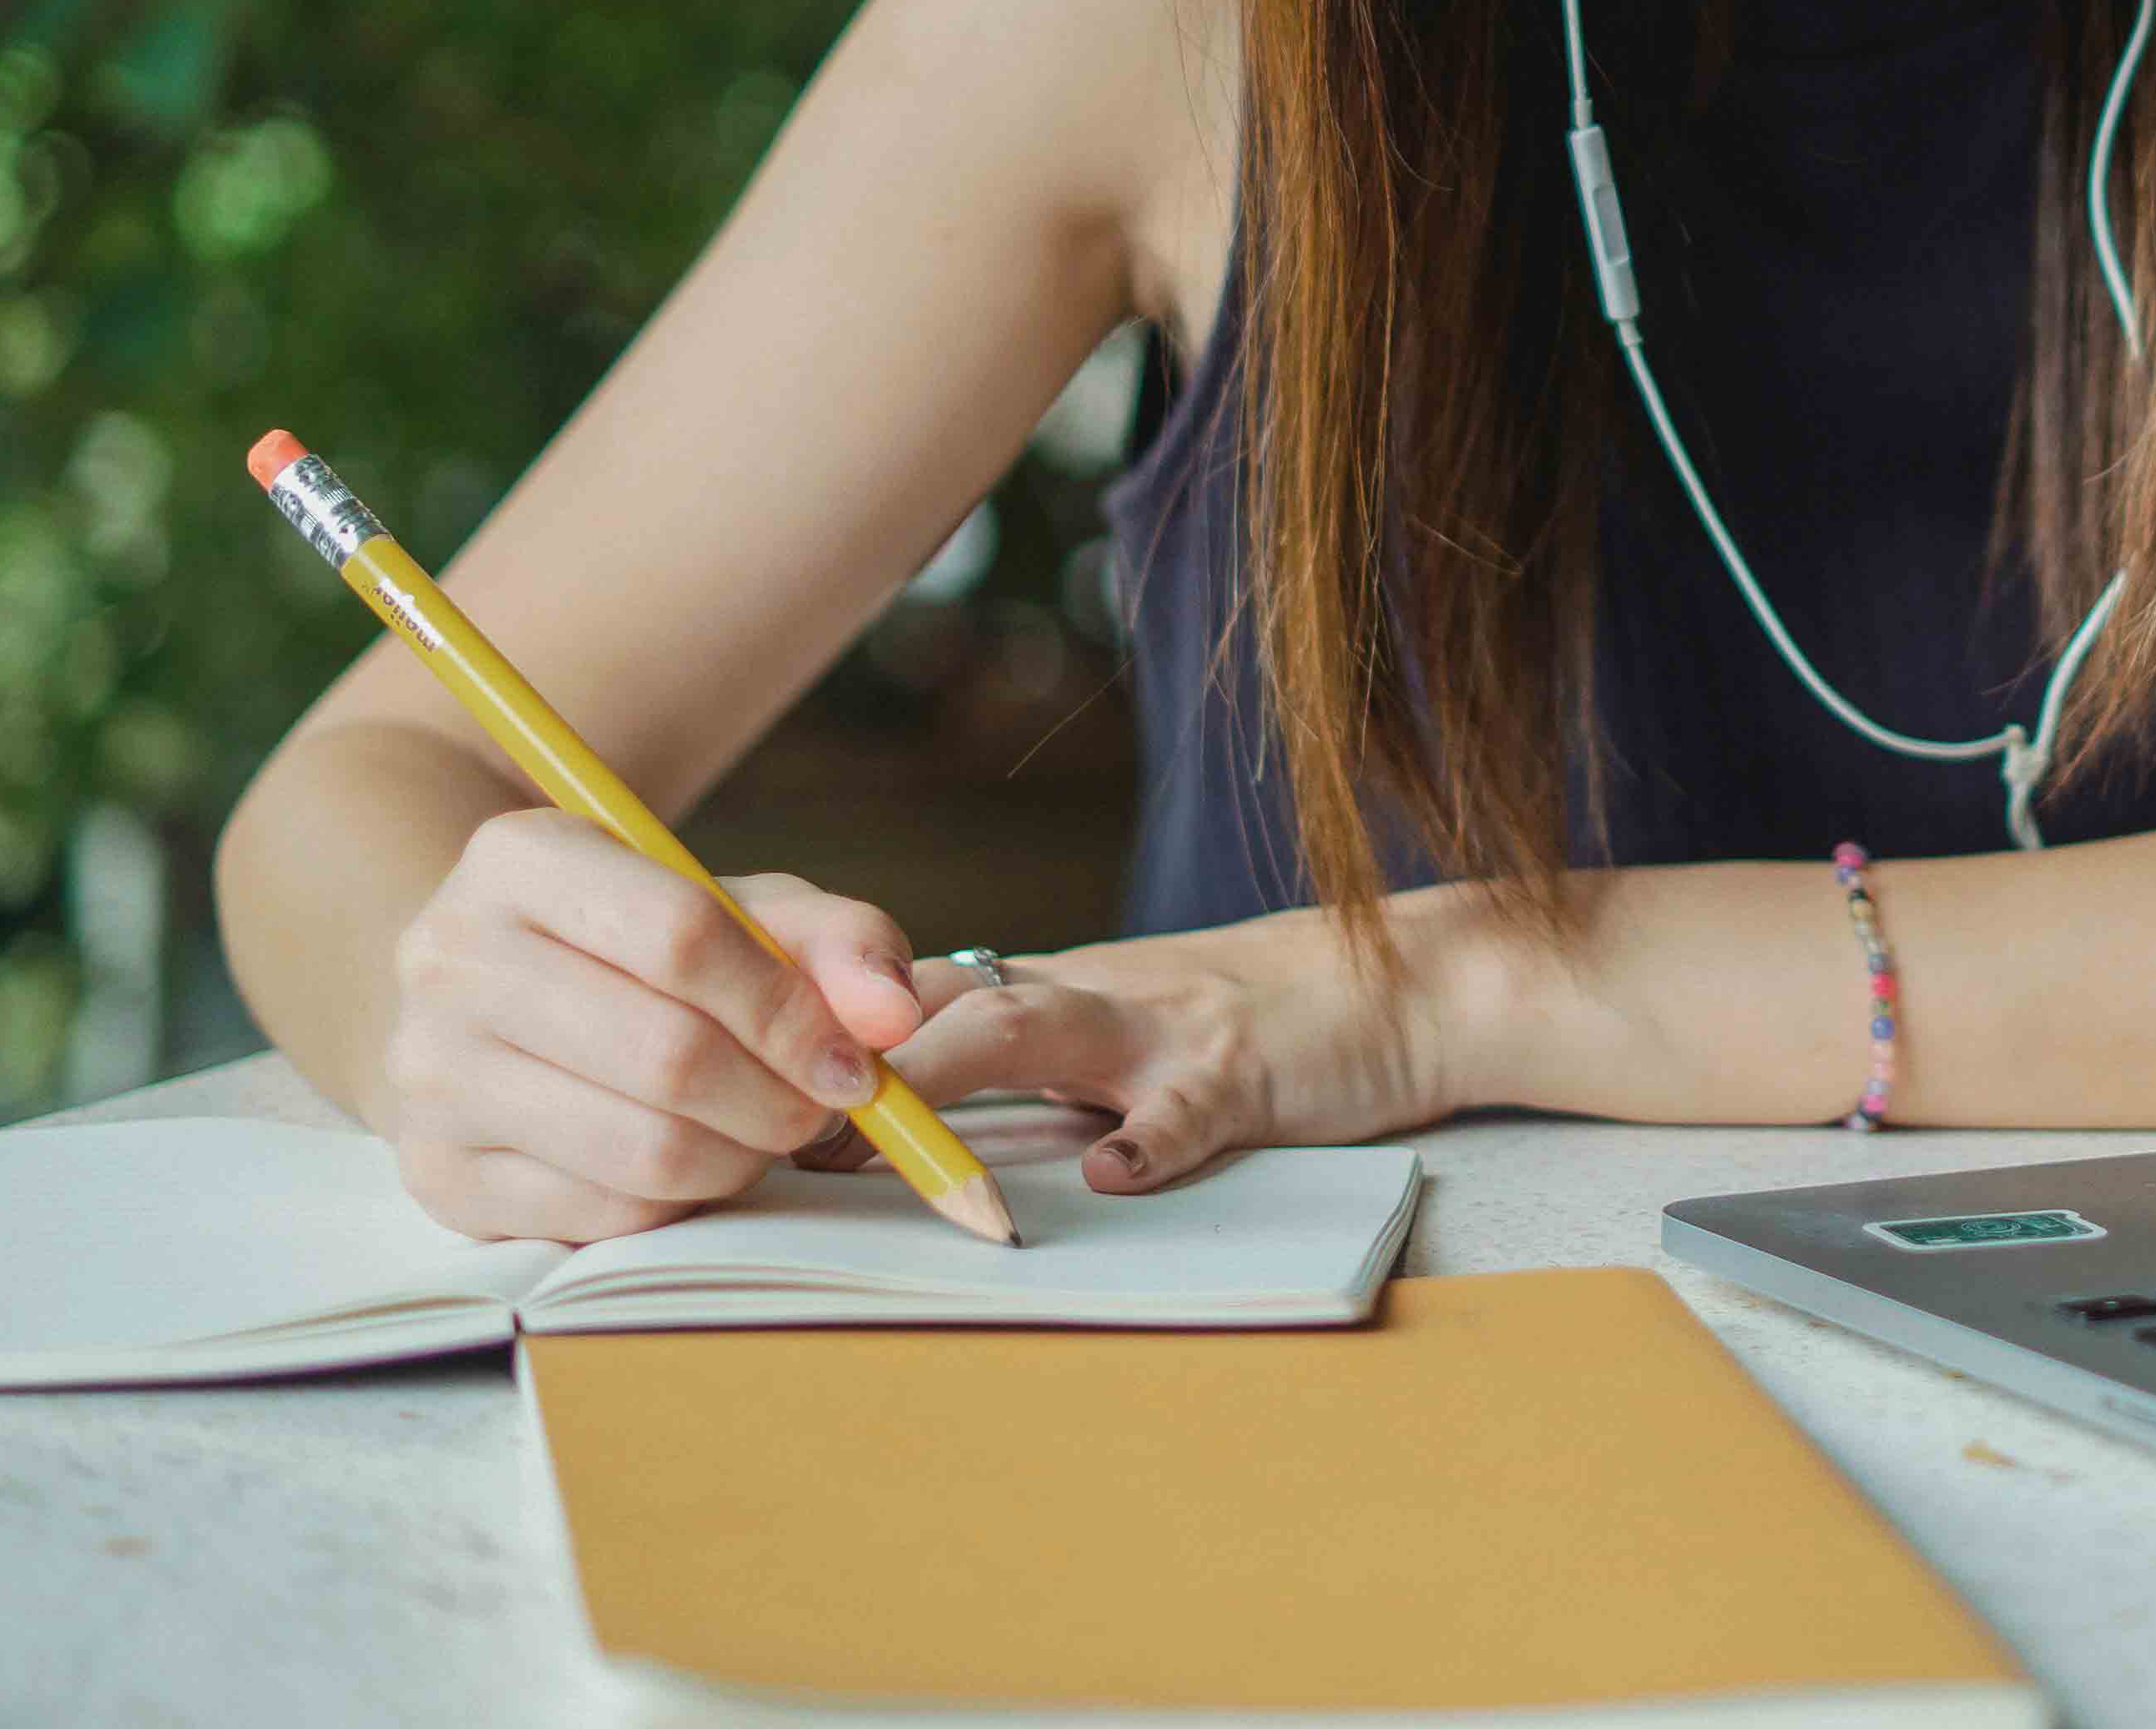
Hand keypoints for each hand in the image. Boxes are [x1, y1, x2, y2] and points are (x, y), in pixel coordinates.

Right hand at [378, 806, 918, 1243]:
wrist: (492, 1003)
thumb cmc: (638, 947)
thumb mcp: (738, 910)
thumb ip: (835, 941)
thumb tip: (892, 1017)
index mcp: (518, 858)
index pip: (681, 935)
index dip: (788, 1009)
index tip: (855, 1057)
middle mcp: (448, 959)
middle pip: (665, 1053)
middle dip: (777, 1098)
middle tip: (822, 1106)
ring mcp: (429, 1075)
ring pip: (640, 1149)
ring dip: (739, 1157)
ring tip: (762, 1131)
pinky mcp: (437, 1176)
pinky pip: (604, 1216)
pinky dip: (679, 1203)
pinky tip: (691, 1161)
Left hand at [787, 897, 1463, 1192]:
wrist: (1414, 979)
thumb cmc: (1267, 1013)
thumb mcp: (1135, 1017)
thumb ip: (1033, 1049)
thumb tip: (898, 1099)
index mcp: (1065, 988)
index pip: (922, 991)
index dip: (831, 1025)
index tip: (741, 1070)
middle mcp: (1098, 993)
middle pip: (951, 999)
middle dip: (853, 1051)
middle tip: (769, 1113)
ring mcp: (1169, 1028)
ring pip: (1039, 1028)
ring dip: (950, 1071)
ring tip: (883, 1125)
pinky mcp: (1248, 1072)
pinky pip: (1188, 1109)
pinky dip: (1147, 1141)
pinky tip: (1112, 1176)